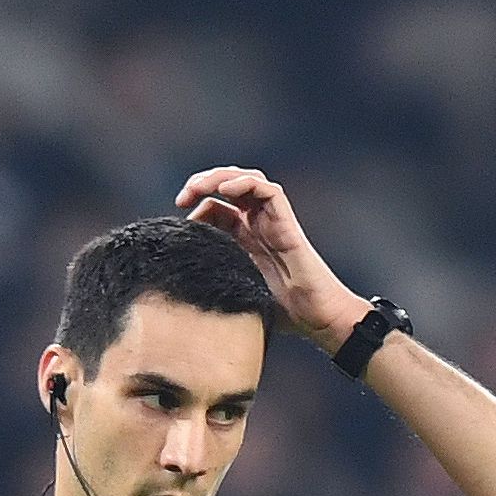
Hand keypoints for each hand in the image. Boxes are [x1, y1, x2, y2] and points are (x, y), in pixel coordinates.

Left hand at [174, 166, 368, 348]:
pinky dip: (246, 182)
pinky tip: (226, 190)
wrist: (316, 317)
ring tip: (199, 187)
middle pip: (227, 187)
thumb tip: (179, 285)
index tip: (179, 223)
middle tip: (181, 198)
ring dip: (219, 177)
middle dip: (201, 185)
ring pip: (245, 180)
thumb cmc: (283, 312)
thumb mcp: (237, 293)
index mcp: (244, 238)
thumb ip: (215, 280)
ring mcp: (272, 221)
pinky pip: (267, 190)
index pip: (215, 207)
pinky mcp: (286, 222)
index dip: (195, 207)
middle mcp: (258, 224)